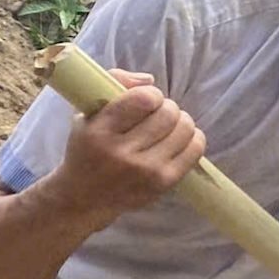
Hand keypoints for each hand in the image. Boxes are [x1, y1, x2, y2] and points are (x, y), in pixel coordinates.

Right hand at [53, 72, 205, 221]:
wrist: (83, 198)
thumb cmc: (88, 149)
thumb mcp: (87, 113)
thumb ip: (114, 83)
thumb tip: (149, 80)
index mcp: (100, 132)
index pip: (144, 99)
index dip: (152, 94)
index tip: (145, 101)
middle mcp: (122, 153)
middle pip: (169, 113)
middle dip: (167, 107)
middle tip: (157, 115)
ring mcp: (146, 170)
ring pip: (185, 129)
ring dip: (181, 121)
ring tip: (167, 127)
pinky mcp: (164, 183)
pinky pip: (195, 149)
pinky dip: (192, 139)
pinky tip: (178, 141)